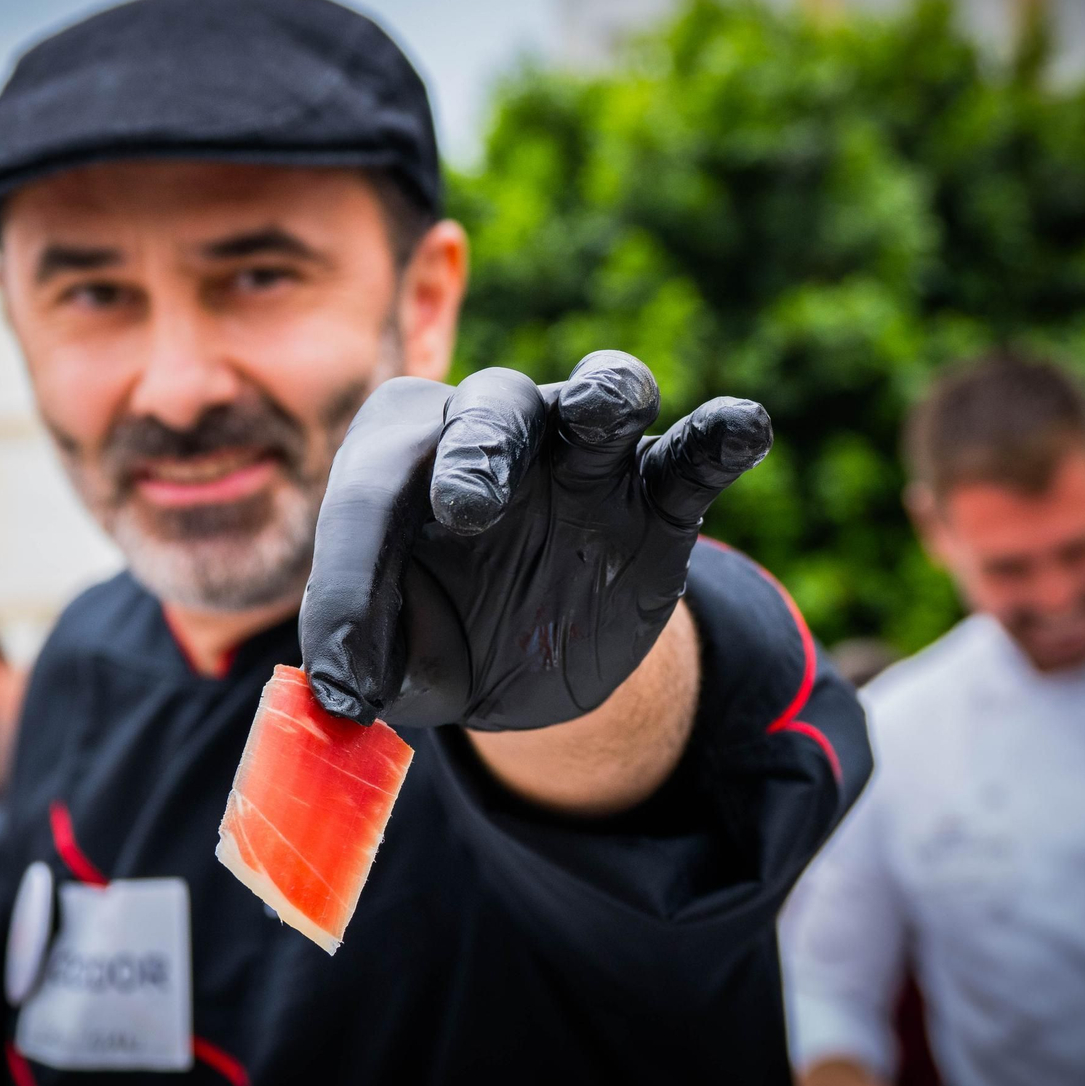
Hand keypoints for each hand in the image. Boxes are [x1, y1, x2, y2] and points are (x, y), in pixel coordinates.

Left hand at [301, 350, 769, 728]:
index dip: (355, 574)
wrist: (523, 664)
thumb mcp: (392, 658)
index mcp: (406, 457)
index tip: (349, 674)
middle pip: (492, 405)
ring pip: (601, 396)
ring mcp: (583, 462)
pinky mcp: (658, 503)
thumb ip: (366, 656)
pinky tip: (743, 426)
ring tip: (603, 409)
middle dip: (480, 446)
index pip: (378, 488)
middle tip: (465, 505)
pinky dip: (719, 435)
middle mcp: (493, 434)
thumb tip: (341, 691)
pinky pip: (693, 456)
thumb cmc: (436, 635)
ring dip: (603, 394)